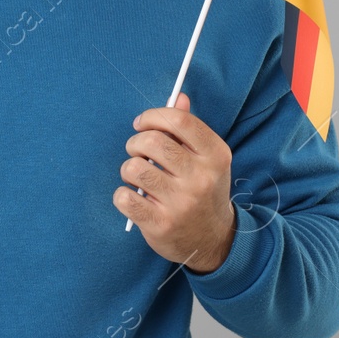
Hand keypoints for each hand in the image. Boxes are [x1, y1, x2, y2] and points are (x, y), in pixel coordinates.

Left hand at [114, 92, 236, 272]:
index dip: (152, 116)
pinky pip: (124, 197)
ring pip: (134, 168)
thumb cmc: (204, 190)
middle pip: (152, 142)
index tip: (141, 124)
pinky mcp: (161, 224)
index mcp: (215, 155)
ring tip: (137, 176)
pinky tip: (134, 198)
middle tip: (136, 151)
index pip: (178, 121)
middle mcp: (201, 178)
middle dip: (136, 142)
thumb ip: (189, 129)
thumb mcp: (207, 159)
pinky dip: (122, 195)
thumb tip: (178, 97)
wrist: (212, 240)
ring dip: (129, 168)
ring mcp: (181, 203)